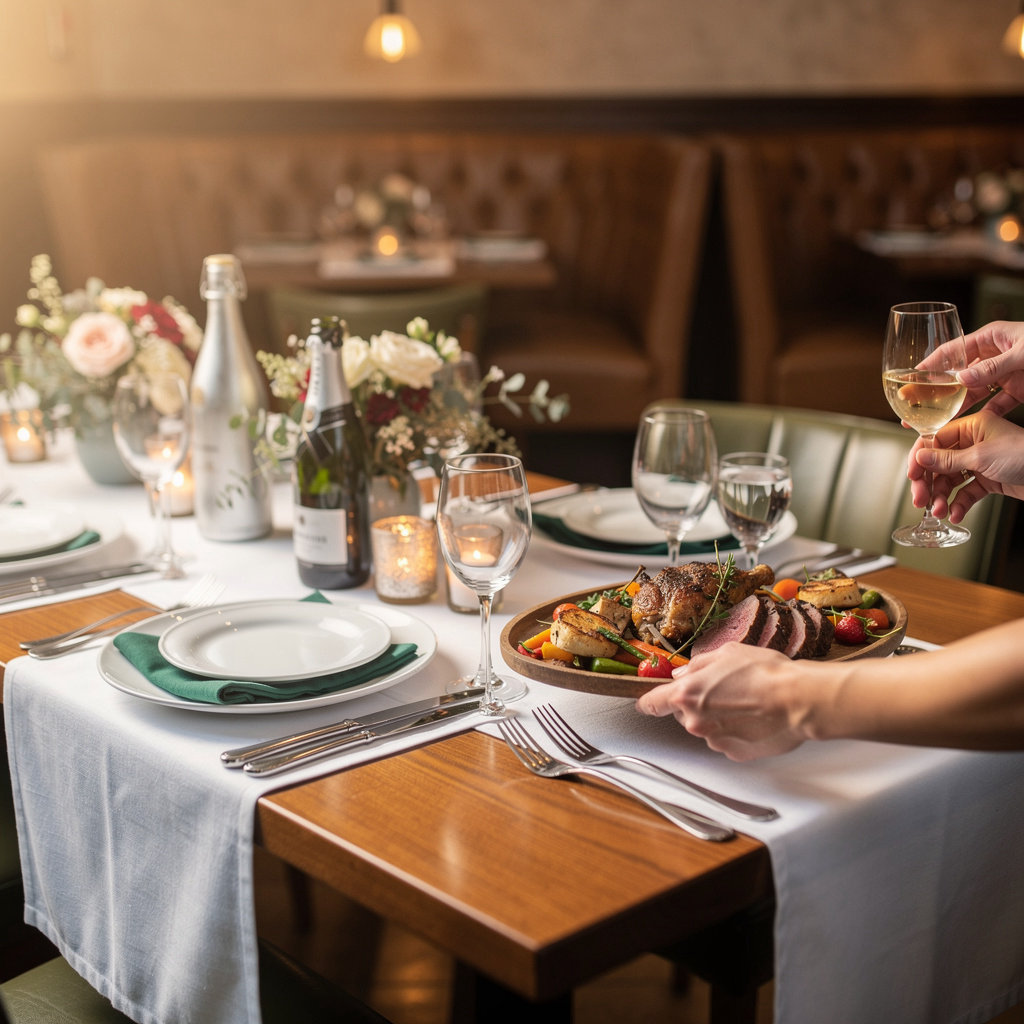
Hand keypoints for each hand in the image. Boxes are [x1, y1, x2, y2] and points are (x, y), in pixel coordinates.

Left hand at [635, 642, 806, 760]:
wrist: (798, 699)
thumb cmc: (766, 673)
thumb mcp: (727, 653)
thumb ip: (699, 665)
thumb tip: (683, 673)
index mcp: (687, 694)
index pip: (652, 703)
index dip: (648, 701)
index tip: (646, 702)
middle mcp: (695, 721)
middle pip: (683, 714)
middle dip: (697, 703)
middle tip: (724, 690)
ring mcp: (714, 740)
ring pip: (707, 727)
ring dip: (718, 717)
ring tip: (746, 702)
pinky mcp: (734, 753)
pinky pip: (727, 740)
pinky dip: (736, 731)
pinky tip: (754, 718)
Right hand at [908, 410, 1023, 520]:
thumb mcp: (981, 456)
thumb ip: (947, 459)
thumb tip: (920, 457)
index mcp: (972, 427)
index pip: (934, 440)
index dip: (920, 459)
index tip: (912, 475)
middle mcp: (973, 443)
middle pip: (939, 463)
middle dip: (929, 484)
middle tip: (921, 499)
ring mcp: (980, 462)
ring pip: (950, 481)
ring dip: (942, 498)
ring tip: (940, 511)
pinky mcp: (988, 480)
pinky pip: (966, 492)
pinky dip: (959, 504)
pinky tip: (956, 513)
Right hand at [915, 320, 1023, 420]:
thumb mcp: (1022, 352)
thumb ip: (993, 366)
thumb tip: (962, 379)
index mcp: (990, 338)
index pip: (952, 351)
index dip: (930, 365)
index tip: (911, 379)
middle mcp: (994, 356)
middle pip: (958, 376)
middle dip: (937, 392)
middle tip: (916, 407)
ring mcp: (1004, 374)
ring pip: (974, 393)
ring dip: (956, 407)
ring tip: (936, 423)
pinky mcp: (1018, 389)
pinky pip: (997, 404)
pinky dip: (985, 415)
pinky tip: (969, 425)